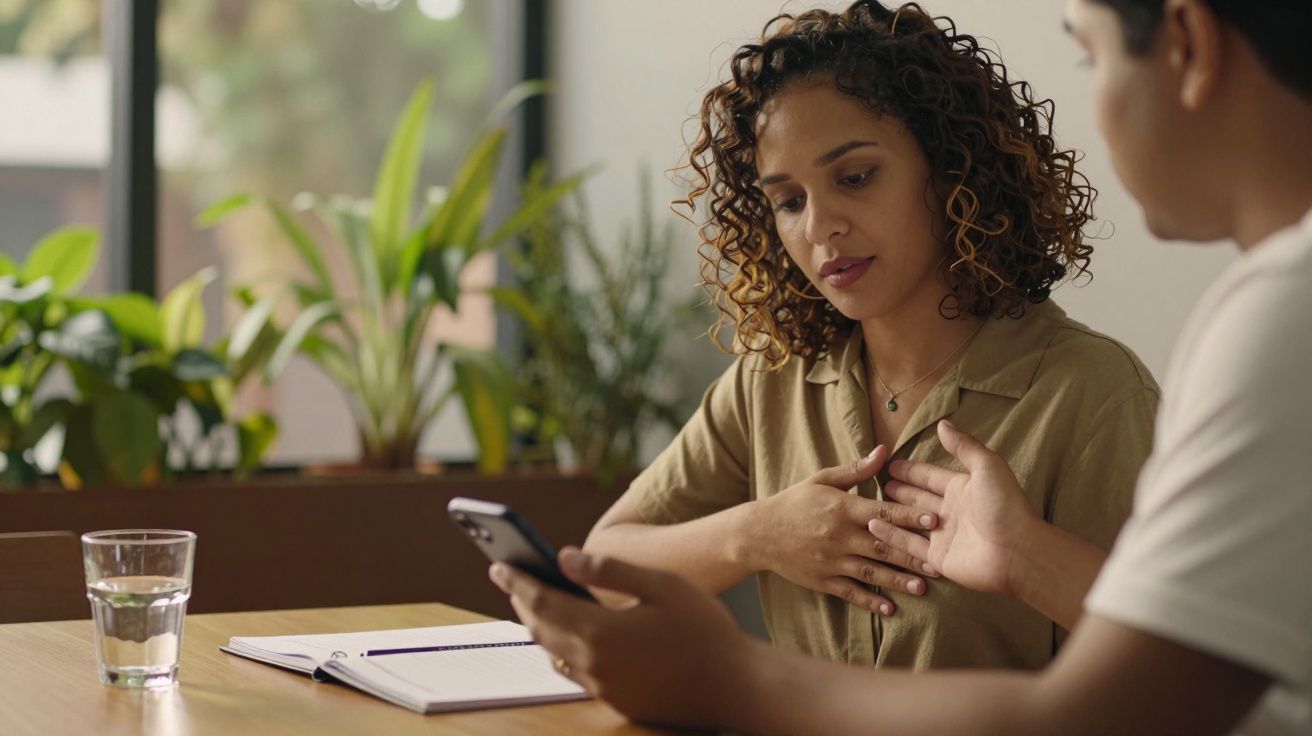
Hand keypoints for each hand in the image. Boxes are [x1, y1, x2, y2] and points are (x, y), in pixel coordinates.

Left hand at [489, 548, 760, 729]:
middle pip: (541, 629)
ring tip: (534, 601)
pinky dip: (562, 647)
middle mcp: (593, 665)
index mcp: (600, 632)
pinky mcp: (617, 702)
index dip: (517, 581)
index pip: (541, 602)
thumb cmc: (705, 630)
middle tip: (510, 577)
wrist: (736, 687)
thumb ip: (610, 571)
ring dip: (539, 626)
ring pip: (554, 653)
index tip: (498, 563)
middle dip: (522, 601)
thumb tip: (563, 557)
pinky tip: (570, 634)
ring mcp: (604, 688)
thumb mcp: (662, 585)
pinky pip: (575, 672)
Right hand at [746, 445, 938, 613]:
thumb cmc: (794, 502)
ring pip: (870, 572)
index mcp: (841, 507)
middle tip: (939, 562)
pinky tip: (889, 609)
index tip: (935, 521)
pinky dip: (870, 601)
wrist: (759, 533)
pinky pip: (850, 592)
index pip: (882, 513)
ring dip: (897, 581)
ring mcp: (830, 560)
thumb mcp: (822, 479)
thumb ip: (856, 469)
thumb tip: (884, 451)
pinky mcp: (822, 580)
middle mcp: (838, 535)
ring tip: (922, 588)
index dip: (910, 517)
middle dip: (912, 555)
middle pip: (881, 546)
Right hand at [871, 420, 1038, 594]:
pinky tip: (874, 524)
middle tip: (877, 483)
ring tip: (870, 504)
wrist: (1017, 550)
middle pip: (918, 498)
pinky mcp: (938, 557)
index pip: (930, 476)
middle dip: (899, 490)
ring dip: (892, 512)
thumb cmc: (1005, 505)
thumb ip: (963, 446)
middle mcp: (951, 511)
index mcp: (961, 488)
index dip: (911, 470)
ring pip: (910, 521)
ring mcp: (943, 535)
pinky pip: (909, 544)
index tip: (890, 464)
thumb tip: (942, 423)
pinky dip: (892, 535)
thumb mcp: (987, 467)